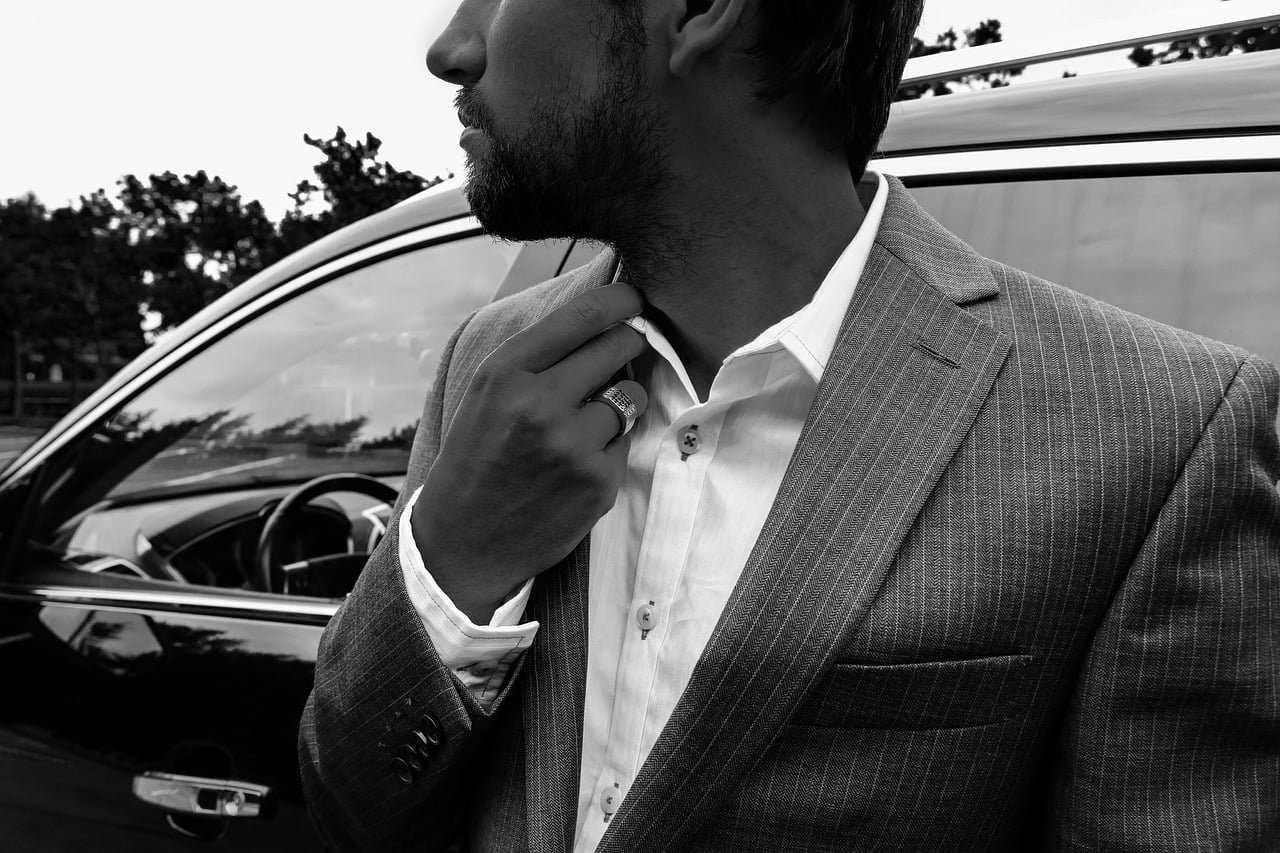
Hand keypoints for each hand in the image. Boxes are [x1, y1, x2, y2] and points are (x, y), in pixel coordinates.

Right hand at [412, 282, 648, 622]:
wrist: (464, 543)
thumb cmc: (477, 459)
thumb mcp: (487, 394)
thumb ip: (537, 357)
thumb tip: (604, 318)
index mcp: (505, 372)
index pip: (583, 316)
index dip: (620, 301)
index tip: (634, 299)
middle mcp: (540, 403)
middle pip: (620, 346)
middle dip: (628, 343)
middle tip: (622, 351)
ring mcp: (573, 445)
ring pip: (631, 395)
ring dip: (619, 402)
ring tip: (583, 424)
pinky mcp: (599, 481)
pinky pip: (627, 442)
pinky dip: (611, 448)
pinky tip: (576, 465)